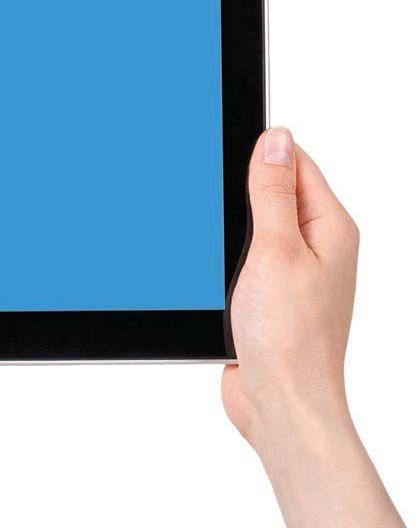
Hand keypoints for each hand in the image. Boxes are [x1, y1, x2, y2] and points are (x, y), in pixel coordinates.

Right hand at [222, 128, 402, 526]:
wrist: (280, 402)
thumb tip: (276, 139)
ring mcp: (295, 268)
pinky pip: (249, 252)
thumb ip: (273, 192)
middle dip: (241, 186)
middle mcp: (317, 244)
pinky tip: (215, 259)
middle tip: (212, 195)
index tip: (223, 145)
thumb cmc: (289, 338)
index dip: (260, 151)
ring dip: (232, 221)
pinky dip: (229, 249)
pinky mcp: (272, 289)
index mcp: (330, 227)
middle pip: (276, 189)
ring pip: (257, 221)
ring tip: (215, 234)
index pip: (296, 163)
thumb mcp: (277, 250)